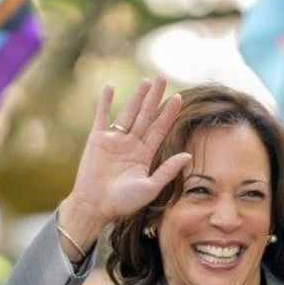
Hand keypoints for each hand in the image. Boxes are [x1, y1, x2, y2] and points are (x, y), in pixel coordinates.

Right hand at [57, 77, 190, 252]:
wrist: (95, 207)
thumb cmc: (123, 203)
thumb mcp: (150, 187)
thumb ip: (168, 170)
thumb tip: (188, 155)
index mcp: (144, 155)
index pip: (159, 129)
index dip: (168, 114)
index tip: (178, 98)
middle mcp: (131, 145)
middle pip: (146, 116)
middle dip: (155, 97)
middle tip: (163, 78)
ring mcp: (114, 140)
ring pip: (128, 113)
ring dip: (137, 97)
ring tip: (146, 80)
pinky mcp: (97, 139)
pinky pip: (102, 116)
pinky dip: (105, 102)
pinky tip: (110, 86)